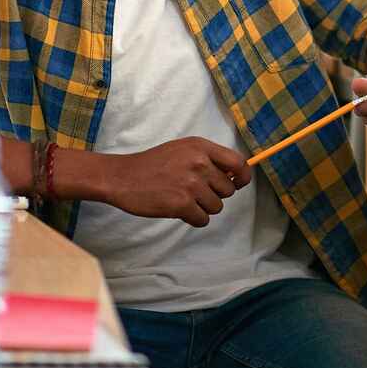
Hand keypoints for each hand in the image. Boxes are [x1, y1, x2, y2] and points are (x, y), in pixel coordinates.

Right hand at [105, 137, 250, 227]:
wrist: (123, 177)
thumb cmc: (154, 164)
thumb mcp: (183, 149)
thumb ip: (208, 158)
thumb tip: (234, 177)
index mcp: (201, 147)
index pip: (238, 163)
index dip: (242, 177)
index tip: (238, 183)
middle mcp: (199, 163)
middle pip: (228, 190)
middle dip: (215, 194)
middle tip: (195, 191)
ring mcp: (191, 184)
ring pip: (216, 207)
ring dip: (203, 208)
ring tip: (184, 199)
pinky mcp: (181, 204)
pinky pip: (203, 220)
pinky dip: (194, 219)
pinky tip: (179, 210)